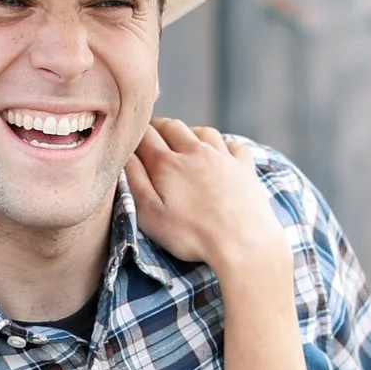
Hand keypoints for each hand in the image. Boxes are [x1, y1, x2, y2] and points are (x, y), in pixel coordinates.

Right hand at [123, 116, 292, 289]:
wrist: (243, 243)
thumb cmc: (192, 234)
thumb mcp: (150, 214)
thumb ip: (134, 181)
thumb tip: (125, 156)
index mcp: (168, 163)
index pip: (145, 135)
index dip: (134, 134)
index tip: (129, 140)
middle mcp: (195, 152)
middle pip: (172, 126)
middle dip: (158, 127)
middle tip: (151, 135)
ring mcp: (223, 157)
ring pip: (202, 131)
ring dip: (189, 132)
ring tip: (183, 142)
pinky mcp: (244, 168)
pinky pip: (232, 144)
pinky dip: (222, 144)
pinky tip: (219, 153)